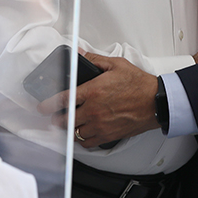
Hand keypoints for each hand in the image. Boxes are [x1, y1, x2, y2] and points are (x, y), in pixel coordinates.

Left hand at [37, 54, 158, 147]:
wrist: (156, 102)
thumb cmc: (139, 84)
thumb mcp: (116, 65)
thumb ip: (94, 60)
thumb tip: (80, 55)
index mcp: (92, 91)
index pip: (62, 100)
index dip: (47, 105)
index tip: (41, 107)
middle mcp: (94, 110)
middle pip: (65, 120)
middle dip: (57, 118)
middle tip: (55, 115)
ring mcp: (100, 125)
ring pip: (75, 132)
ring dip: (69, 129)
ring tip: (69, 123)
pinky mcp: (108, 135)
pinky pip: (88, 142)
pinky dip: (82, 139)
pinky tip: (83, 132)